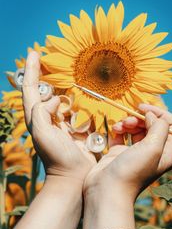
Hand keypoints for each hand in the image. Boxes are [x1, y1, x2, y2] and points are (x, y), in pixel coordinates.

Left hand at [22, 51, 95, 180]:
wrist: (74, 176)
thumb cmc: (57, 156)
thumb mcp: (42, 133)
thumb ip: (42, 112)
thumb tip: (54, 98)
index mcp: (37, 118)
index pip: (30, 89)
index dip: (31, 70)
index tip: (34, 52)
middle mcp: (48, 117)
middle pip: (45, 90)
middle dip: (46, 74)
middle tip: (52, 58)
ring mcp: (63, 122)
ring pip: (62, 97)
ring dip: (64, 86)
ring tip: (70, 72)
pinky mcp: (77, 127)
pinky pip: (77, 109)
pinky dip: (79, 100)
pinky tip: (84, 94)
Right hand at [84, 104, 171, 200]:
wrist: (107, 190)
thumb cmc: (132, 171)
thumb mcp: (153, 148)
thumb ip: (158, 127)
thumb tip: (151, 115)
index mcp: (167, 152)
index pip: (171, 125)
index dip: (159, 113)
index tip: (143, 109)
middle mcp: (153, 152)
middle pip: (152, 125)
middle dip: (140, 118)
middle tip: (129, 120)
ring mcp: (136, 152)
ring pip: (136, 128)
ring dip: (128, 122)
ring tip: (120, 126)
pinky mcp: (120, 153)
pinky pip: (122, 134)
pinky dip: (119, 129)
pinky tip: (114, 130)